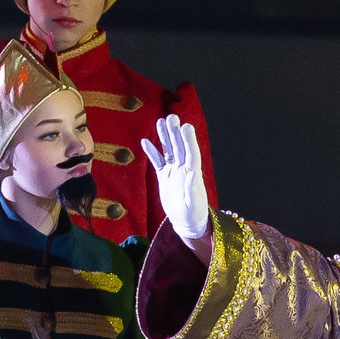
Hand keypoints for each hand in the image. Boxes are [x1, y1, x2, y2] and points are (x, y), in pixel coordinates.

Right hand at [139, 116, 212, 258]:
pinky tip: (145, 141)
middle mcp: (184, 169)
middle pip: (179, 147)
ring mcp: (174, 171)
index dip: (189, 140)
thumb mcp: (194, 204)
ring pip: (168, 150)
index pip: (191, 153)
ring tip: (160, 121)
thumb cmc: (193, 214)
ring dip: (165, 137)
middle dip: (175, 132)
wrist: (185, 221)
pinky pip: (158, 161)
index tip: (186, 126)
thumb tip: (192, 172)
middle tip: (171, 117)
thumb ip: (193, 189)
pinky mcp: (165, 176)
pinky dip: (152, 152)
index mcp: (193, 173)